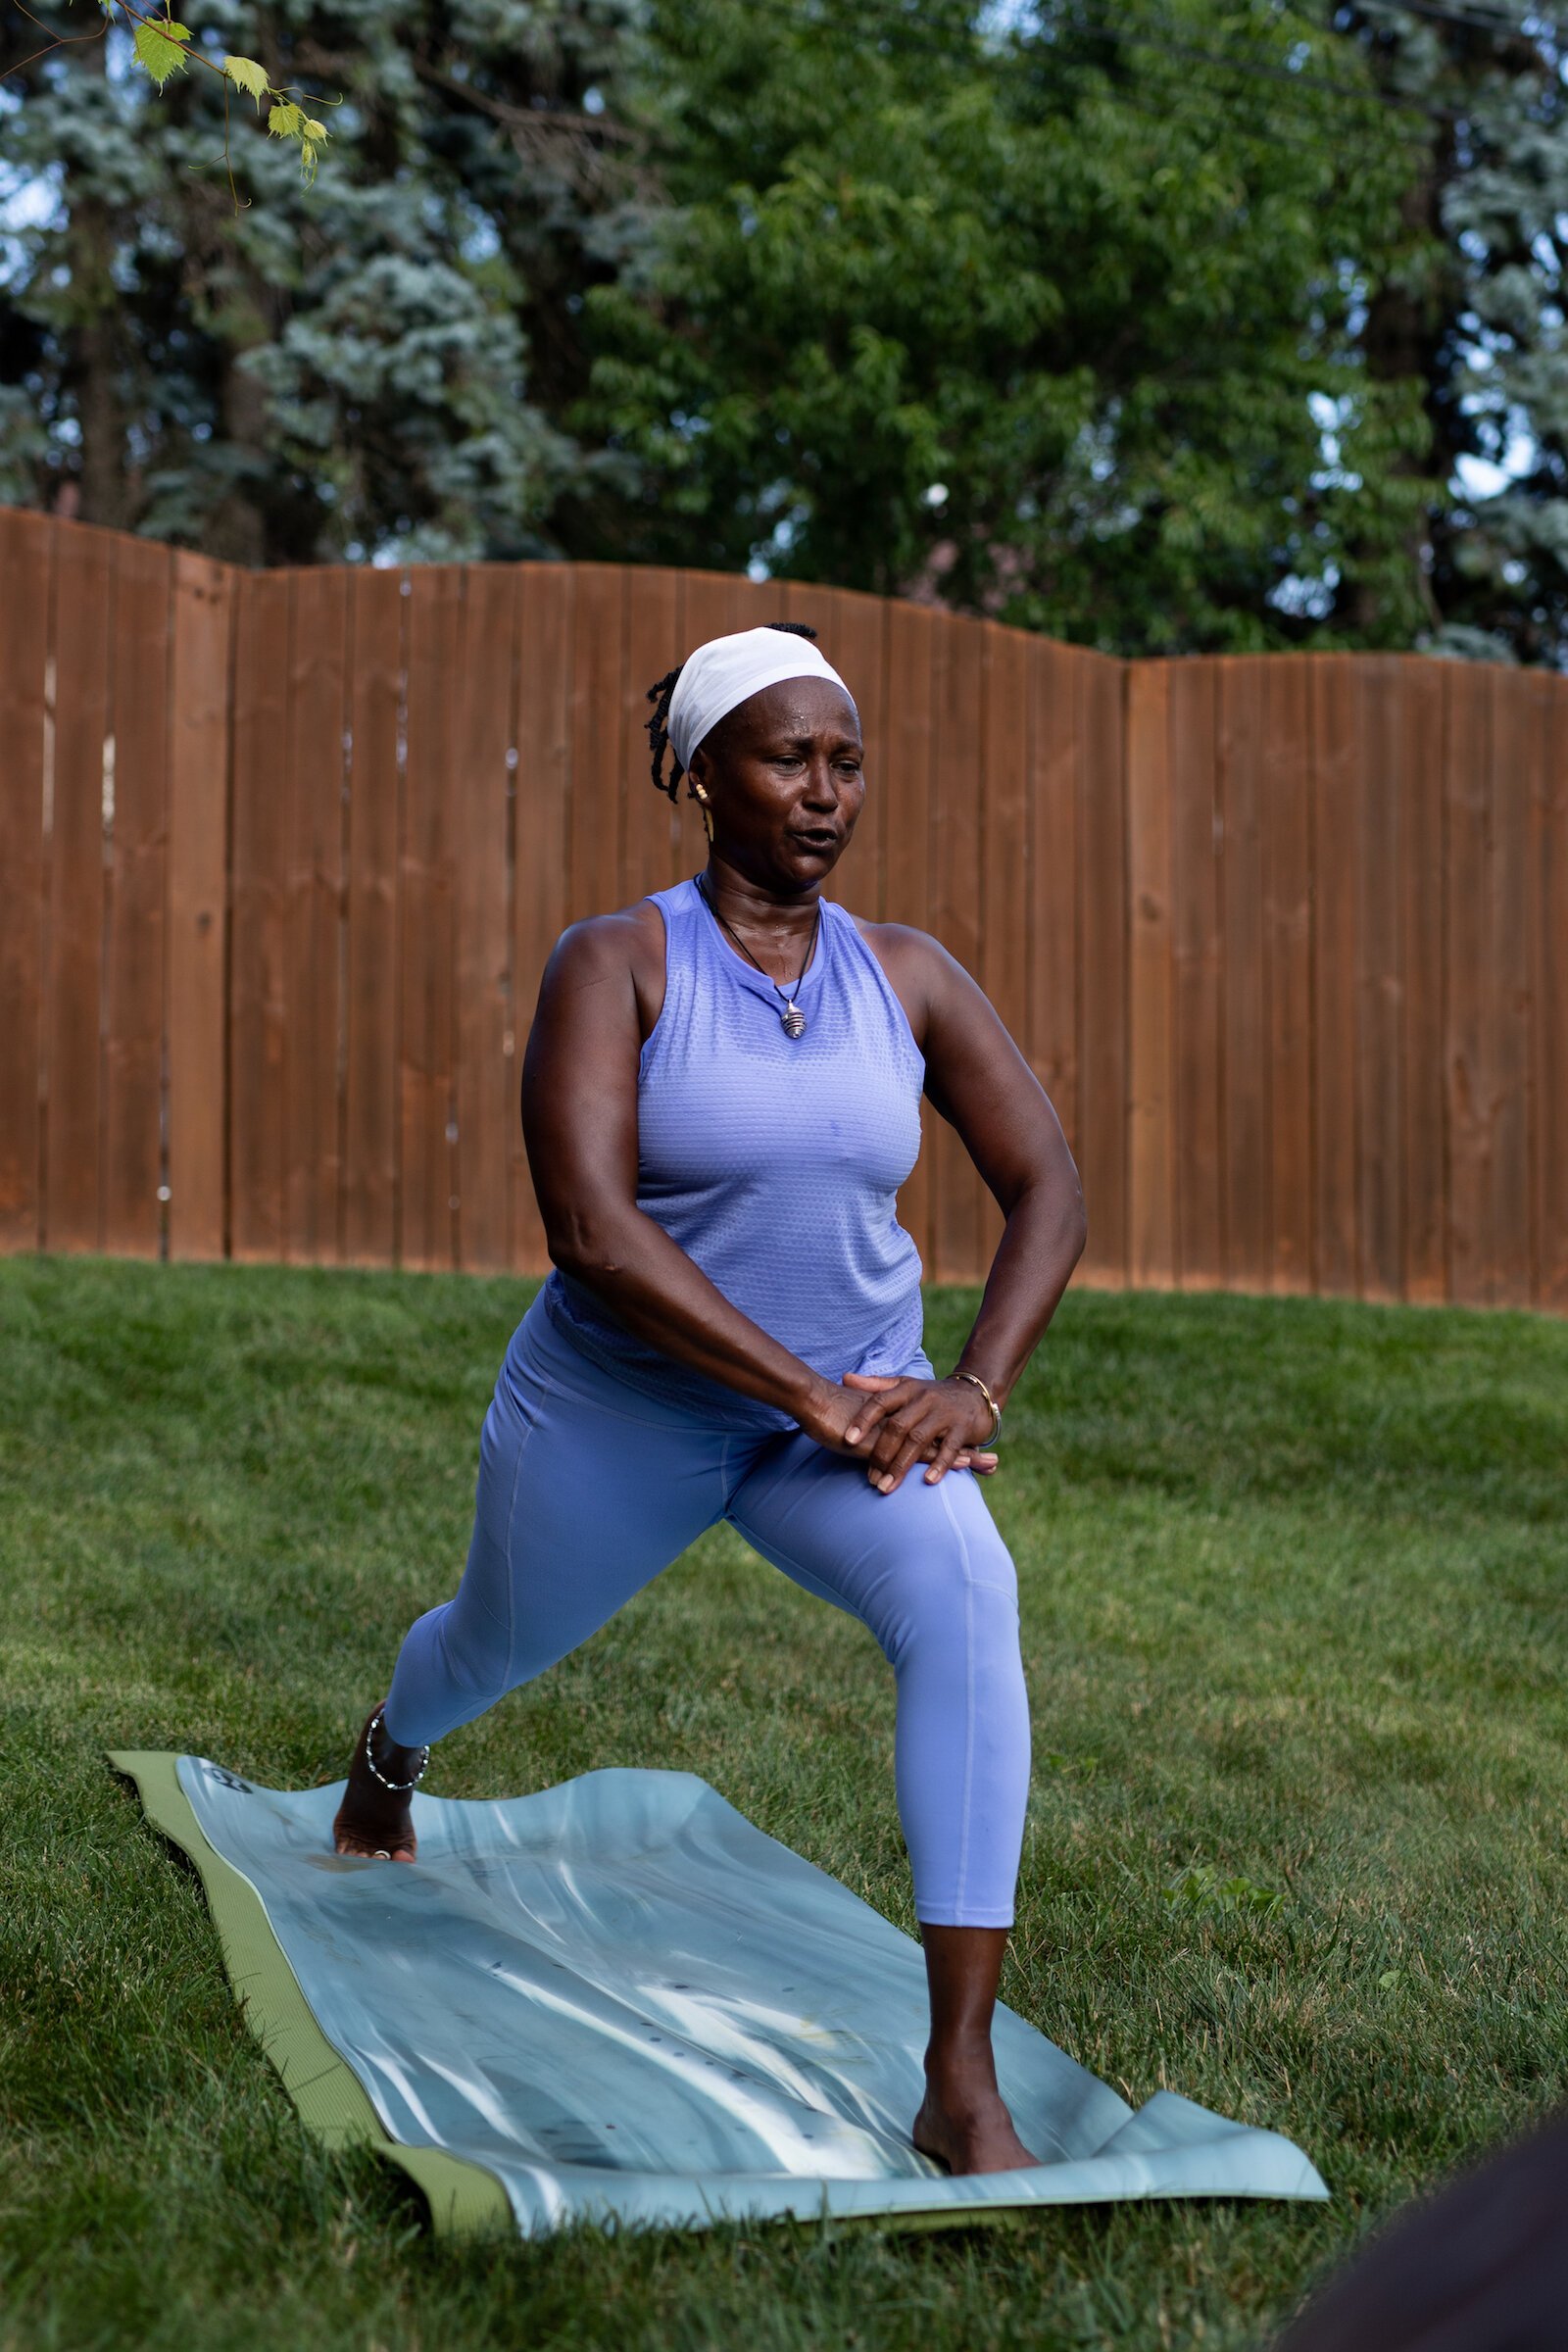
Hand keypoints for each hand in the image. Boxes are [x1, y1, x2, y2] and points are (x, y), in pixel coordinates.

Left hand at [840, 1371, 998, 1493]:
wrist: (975, 1393)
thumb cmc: (931, 1394)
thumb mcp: (905, 1385)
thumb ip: (876, 1385)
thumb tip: (845, 1378)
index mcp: (907, 1389)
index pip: (880, 1402)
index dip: (863, 1420)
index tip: (848, 1440)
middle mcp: (924, 1399)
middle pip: (897, 1427)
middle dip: (881, 1454)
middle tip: (870, 1478)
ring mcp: (944, 1414)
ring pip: (918, 1440)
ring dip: (901, 1465)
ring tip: (887, 1486)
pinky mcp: (963, 1428)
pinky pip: (949, 1448)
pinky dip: (939, 1464)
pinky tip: (927, 1480)